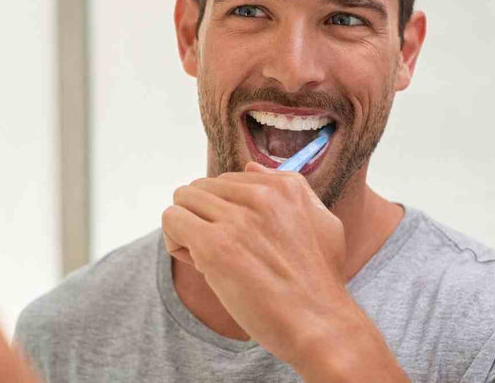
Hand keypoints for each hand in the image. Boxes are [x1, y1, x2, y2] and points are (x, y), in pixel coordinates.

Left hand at [162, 162, 404, 381]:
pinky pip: (172, 220)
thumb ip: (289, 190)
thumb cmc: (319, 283)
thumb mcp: (322, 222)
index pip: (227, 181)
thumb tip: (251, 168)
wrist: (320, 325)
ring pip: (183, 200)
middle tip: (222, 253)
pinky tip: (199, 265)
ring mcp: (237, 219)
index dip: (225, 212)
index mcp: (285, 186)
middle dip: (203, 218)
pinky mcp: (215, 245)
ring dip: (188, 230)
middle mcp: (261, 195)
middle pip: (201, 188)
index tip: (240, 240)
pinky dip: (176, 242)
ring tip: (209, 259)